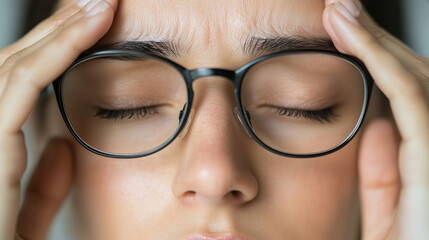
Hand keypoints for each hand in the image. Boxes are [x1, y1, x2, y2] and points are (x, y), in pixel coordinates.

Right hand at [0, 0, 116, 238]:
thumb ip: (42, 184)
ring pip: (17, 65)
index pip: (15, 88)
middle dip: (57, 31)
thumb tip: (62, 148)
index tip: (88, 31)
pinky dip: (59, 50)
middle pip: (13, 67)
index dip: (50, 54)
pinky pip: (24, 83)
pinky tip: (90, 27)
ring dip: (63, 30)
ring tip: (99, 4)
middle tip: (95, 4)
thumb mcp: (23, 220)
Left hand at [323, 0, 428, 238]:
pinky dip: (383, 65)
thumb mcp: (388, 220)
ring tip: (339, 11)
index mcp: (424, 160)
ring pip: (414, 78)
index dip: (376, 59)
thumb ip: (384, 180)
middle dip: (374, 39)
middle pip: (412, 77)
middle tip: (339, 8)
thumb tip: (378, 129)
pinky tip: (354, 40)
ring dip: (374, 41)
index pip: (404, 97)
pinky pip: (410, 101)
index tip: (342, 32)